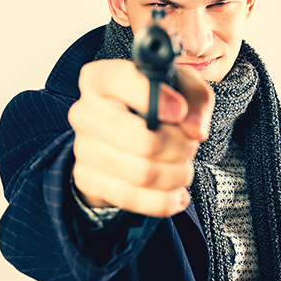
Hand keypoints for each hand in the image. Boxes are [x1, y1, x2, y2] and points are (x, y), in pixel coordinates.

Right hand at [68, 60, 213, 216]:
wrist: (124, 138)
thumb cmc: (155, 106)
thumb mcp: (181, 89)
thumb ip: (196, 99)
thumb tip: (195, 129)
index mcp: (101, 79)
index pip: (120, 80)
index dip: (155, 98)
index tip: (180, 112)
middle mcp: (85, 112)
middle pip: (142, 139)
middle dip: (179, 147)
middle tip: (190, 146)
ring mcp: (83, 148)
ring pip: (142, 173)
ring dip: (176, 175)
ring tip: (184, 168)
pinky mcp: (87, 178)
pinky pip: (131, 198)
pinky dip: (163, 201)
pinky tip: (177, 195)